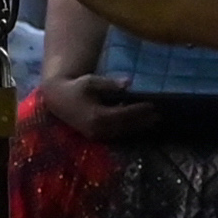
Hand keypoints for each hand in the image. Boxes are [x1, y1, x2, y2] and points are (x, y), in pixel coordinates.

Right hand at [35, 78, 160, 146]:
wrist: (58, 100)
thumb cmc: (76, 87)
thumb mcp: (91, 81)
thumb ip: (110, 84)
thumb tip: (129, 82)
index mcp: (97, 115)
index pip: (124, 114)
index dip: (139, 111)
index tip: (153, 105)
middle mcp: (98, 128)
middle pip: (126, 126)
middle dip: (143, 121)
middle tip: (159, 116)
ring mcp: (96, 134)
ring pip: (122, 132)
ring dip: (138, 127)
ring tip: (153, 121)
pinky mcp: (96, 136)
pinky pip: (116, 134)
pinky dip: (128, 129)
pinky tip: (138, 124)